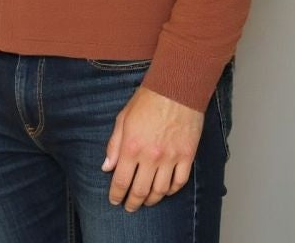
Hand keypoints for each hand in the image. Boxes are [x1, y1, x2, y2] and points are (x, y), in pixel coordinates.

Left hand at [102, 85, 203, 211]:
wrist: (177, 87)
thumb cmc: (148, 99)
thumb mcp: (123, 118)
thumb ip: (114, 145)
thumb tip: (107, 167)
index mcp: (132, 146)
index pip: (121, 181)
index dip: (116, 195)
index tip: (114, 200)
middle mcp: (151, 156)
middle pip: (140, 191)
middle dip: (132, 203)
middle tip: (129, 207)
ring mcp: (171, 157)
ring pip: (161, 190)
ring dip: (151, 199)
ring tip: (146, 201)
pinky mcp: (187, 155)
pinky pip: (179, 182)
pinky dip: (172, 190)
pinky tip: (166, 190)